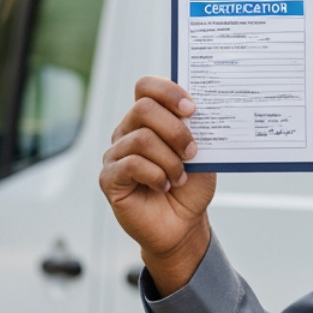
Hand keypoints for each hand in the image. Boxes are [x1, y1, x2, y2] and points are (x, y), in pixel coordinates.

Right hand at [100, 76, 216, 295]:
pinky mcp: (109, 178)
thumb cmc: (190, 187)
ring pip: (142, 139)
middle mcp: (127, 132)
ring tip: (180, 177)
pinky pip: (132, 164)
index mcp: (148, 119)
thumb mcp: (203, 154)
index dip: (168, 91)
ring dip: (170, 160)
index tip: (192, 109)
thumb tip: (199, 111)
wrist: (182, 225)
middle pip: (143, 108)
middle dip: (176, 130)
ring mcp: (115, 154)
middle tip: (193, 152)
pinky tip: (164, 186)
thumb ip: (197, 130)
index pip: (146, 87)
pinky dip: (156, 175)